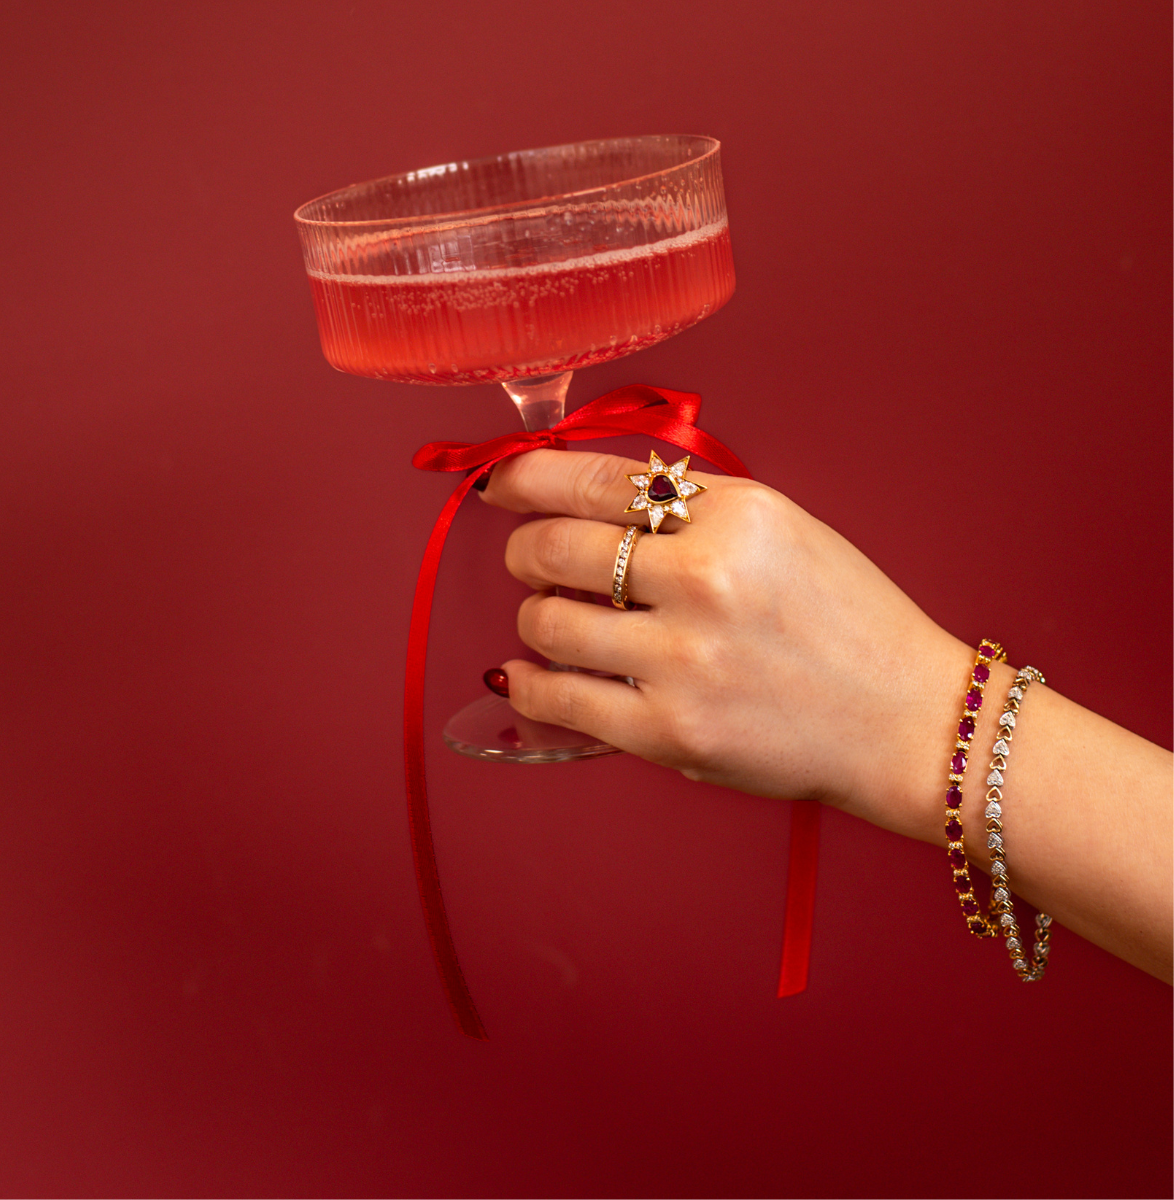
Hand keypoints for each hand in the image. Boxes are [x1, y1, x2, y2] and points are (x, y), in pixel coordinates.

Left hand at [481, 448, 971, 839]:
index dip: (529, 477)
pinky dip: (527, 682)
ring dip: (535, 615)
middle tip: (530, 557)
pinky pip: (559, 699)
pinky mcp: (671, 733)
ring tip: (556, 618)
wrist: (906, 720)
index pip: (599, 481)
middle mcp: (707, 580)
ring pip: (547, 622)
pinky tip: (523, 674)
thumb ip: (688, 505)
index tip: (503, 480)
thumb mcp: (781, 528)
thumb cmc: (845, 621)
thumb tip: (583, 493)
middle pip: (555, 547)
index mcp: (738, 516)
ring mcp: (686, 661)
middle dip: (525, 549)